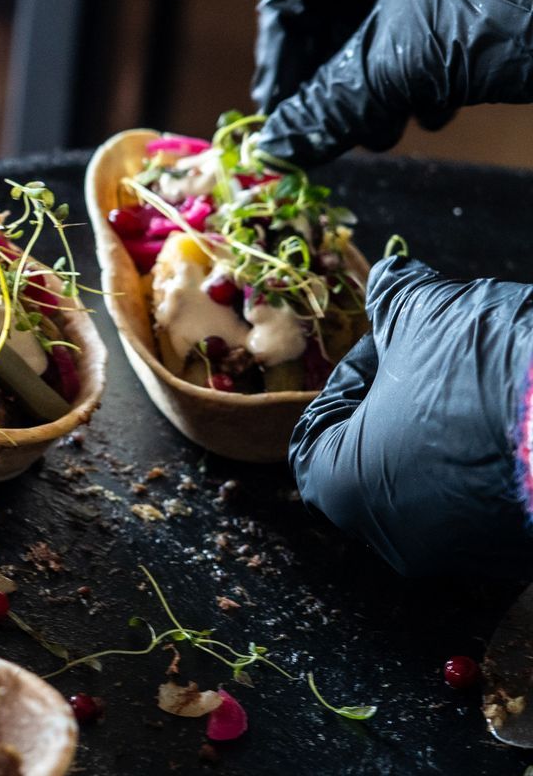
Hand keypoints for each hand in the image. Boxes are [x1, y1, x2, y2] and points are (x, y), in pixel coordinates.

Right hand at [252, 0, 532, 167]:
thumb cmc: (506, 21)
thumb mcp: (402, 66)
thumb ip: (329, 105)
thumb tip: (277, 145)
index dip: (279, 44)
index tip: (277, 100)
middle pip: (340, 1)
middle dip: (331, 73)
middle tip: (322, 127)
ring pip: (384, 20)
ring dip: (371, 84)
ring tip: (378, 133)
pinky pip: (426, 26)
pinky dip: (414, 74)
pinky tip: (425, 114)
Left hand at [289, 256, 532, 577]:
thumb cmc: (486, 371)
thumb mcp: (428, 313)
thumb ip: (396, 297)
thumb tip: (389, 278)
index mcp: (341, 486)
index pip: (319, 427)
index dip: (353, 375)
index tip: (390, 344)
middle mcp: (392, 536)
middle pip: (381, 457)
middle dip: (409, 402)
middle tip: (441, 361)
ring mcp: (462, 553)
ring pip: (441, 481)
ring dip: (456, 430)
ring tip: (489, 384)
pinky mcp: (518, 550)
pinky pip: (493, 500)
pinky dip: (498, 460)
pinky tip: (520, 416)